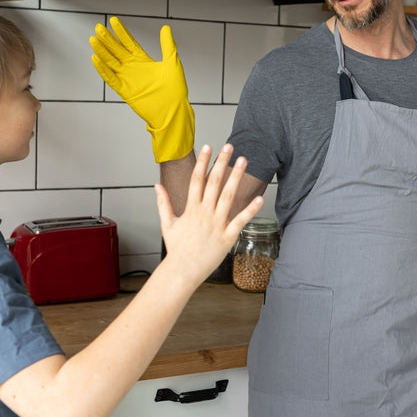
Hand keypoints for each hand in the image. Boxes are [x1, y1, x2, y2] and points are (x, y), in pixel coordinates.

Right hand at [90, 16, 194, 162]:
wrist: (173, 110)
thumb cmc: (175, 90)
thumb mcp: (172, 62)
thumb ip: (168, 45)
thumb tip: (166, 27)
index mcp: (144, 61)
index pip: (129, 43)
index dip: (121, 32)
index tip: (114, 20)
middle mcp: (133, 68)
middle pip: (117, 50)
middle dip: (108, 39)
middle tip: (98, 27)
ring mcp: (128, 79)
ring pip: (110, 62)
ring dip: (102, 51)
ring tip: (93, 39)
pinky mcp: (124, 91)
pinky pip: (110, 78)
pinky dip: (102, 69)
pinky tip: (95, 58)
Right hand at [156, 144, 263, 283]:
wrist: (182, 271)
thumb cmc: (177, 249)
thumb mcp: (167, 223)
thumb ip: (163, 203)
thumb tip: (156, 186)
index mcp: (191, 209)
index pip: (197, 179)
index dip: (203, 162)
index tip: (208, 147)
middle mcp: (204, 213)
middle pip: (214, 183)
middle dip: (221, 162)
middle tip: (229, 146)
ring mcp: (216, 224)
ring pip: (228, 196)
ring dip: (236, 177)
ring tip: (243, 161)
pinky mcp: (227, 237)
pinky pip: (240, 221)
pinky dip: (250, 210)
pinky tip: (259, 198)